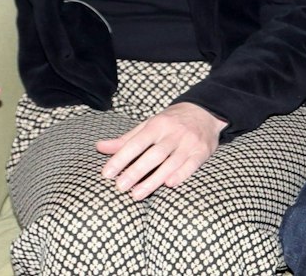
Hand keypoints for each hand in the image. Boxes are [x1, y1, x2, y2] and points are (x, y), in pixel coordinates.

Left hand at [95, 102, 225, 199]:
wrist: (205, 112)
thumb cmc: (171, 122)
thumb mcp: (149, 125)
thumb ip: (126, 139)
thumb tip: (100, 147)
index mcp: (158, 124)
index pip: (136, 143)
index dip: (121, 158)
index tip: (107, 173)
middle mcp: (174, 133)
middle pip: (153, 155)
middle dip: (136, 171)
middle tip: (120, 187)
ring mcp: (189, 142)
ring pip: (170, 163)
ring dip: (153, 180)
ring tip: (136, 195)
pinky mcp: (202, 151)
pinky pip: (191, 165)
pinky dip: (180, 174)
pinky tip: (168, 185)